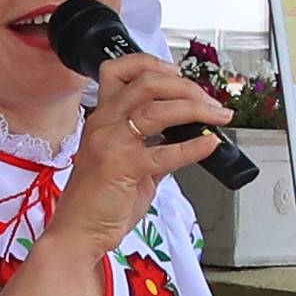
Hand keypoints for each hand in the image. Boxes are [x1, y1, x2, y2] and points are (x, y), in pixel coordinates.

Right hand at [51, 55, 230, 257]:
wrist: (79, 232)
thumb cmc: (98, 202)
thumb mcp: (128, 164)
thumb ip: (155, 146)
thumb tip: (188, 136)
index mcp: (102, 118)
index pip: (119, 70)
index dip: (151, 64)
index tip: (177, 73)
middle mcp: (103, 123)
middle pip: (146, 83)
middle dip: (185, 86)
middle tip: (209, 100)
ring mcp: (111, 143)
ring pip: (157, 109)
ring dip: (195, 108)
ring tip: (217, 116)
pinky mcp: (122, 167)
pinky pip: (165, 151)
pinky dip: (194, 145)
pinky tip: (209, 144)